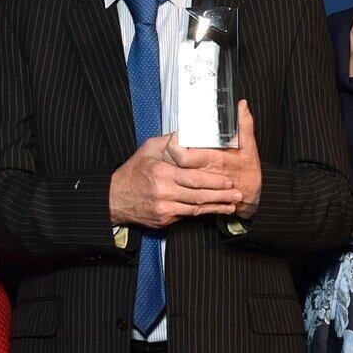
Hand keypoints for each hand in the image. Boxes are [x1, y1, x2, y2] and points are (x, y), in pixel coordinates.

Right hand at [109, 131, 241, 227]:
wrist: (114, 198)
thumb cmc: (133, 171)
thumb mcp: (148, 149)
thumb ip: (169, 141)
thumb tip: (187, 132)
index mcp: (162, 173)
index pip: (193, 178)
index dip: (213, 181)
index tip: (228, 180)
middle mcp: (164, 193)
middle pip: (198, 195)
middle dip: (221, 195)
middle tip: (238, 193)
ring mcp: (164, 209)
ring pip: (195, 209)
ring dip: (216, 207)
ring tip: (232, 205)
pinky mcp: (164, 220)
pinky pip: (187, 216)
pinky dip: (202, 214)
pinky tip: (215, 211)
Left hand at [176, 99, 262, 221]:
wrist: (249, 200)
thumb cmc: (249, 175)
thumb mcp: (250, 149)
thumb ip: (245, 126)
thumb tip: (242, 105)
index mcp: (214, 160)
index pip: (184, 155)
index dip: (174, 145)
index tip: (174, 137)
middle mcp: (203, 174)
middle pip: (174, 165)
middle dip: (167, 155)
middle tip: (168, 146)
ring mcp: (198, 187)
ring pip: (174, 176)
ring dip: (168, 167)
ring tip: (168, 158)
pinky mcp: (195, 195)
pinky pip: (178, 188)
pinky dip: (173, 180)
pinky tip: (173, 173)